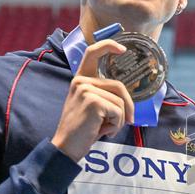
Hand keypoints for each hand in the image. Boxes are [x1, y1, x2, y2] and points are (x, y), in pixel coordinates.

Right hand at [51, 39, 134, 161]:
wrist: (66, 147)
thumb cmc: (83, 130)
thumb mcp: (92, 107)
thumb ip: (105, 95)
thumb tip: (128, 96)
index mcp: (80, 80)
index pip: (92, 53)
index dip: (108, 46)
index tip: (122, 49)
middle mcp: (81, 81)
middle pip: (119, 87)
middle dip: (128, 107)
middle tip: (127, 122)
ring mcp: (86, 90)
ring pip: (120, 102)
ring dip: (119, 120)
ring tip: (106, 129)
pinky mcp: (93, 102)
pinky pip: (119, 112)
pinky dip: (116, 125)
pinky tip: (103, 132)